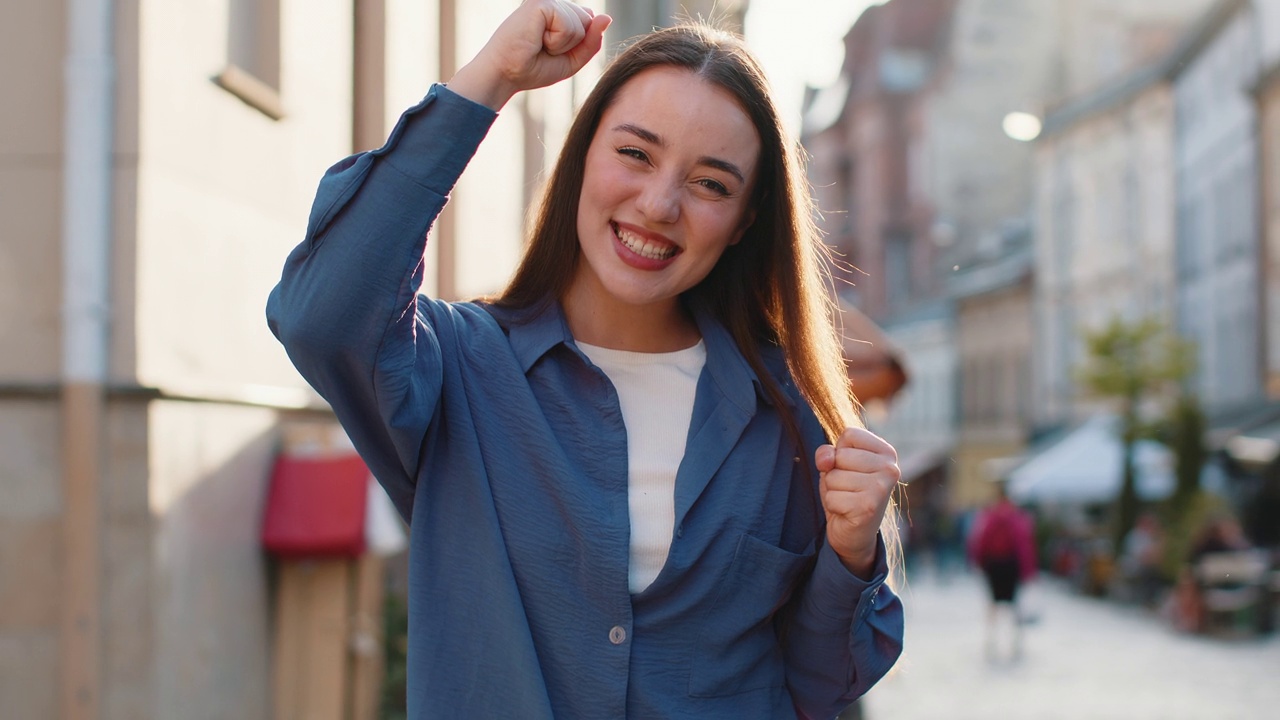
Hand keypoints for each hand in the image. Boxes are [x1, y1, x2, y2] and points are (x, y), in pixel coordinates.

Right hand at [448, 0, 611, 109]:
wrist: (505, 74)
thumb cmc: (532, 68)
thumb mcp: (572, 60)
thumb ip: (592, 41)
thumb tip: (606, 17)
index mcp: (559, 11)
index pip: (590, 21)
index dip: (578, 44)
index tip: (551, 51)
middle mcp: (554, 2)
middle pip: (589, 22)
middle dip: (572, 44)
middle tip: (543, 49)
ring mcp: (547, 0)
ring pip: (582, 24)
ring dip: (563, 44)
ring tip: (539, 44)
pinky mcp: (541, 2)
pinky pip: (570, 26)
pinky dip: (557, 41)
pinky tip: (537, 39)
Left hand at [816, 427, 899, 577]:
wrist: (854, 534)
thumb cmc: (847, 493)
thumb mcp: (835, 466)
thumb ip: (827, 453)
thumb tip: (826, 460)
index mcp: (886, 452)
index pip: (849, 434)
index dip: (840, 452)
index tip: (851, 469)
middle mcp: (890, 468)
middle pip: (840, 455)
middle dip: (835, 474)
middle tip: (849, 489)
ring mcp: (881, 488)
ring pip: (833, 477)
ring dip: (833, 491)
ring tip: (848, 500)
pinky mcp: (869, 507)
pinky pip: (832, 497)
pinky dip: (833, 506)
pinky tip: (847, 512)